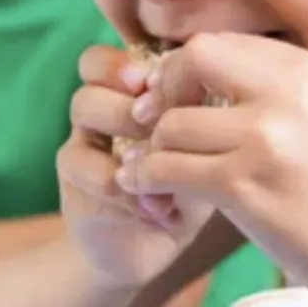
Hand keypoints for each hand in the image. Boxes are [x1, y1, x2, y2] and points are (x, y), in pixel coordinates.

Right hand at [60, 45, 216, 289]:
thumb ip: (209, 119)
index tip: (158, 83)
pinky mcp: (77, 188)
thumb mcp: (207, 149)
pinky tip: (160, 211)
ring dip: (127, 138)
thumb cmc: (190, 186)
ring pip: (83, 110)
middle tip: (161, 125)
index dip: (125, 62)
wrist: (149, 249)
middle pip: (92, 77)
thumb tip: (230, 92)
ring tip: (161, 170)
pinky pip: (88, 171)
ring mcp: (83, 147)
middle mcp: (100, 111)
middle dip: (130, 99)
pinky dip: (128, 192)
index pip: (110, 57)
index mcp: (131, 93)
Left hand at [118, 33, 307, 290]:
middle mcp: (290, 93)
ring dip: (154, 148)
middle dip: (166, 88)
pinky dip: (148, 180)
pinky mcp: (245, 187)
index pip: (223, 41)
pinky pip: (167, 169)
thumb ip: (270, 90)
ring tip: (156, 167)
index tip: (178, 96)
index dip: (188, 67)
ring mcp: (267, 139)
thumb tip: (190, 73)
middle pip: (194, 58)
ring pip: (171, 123)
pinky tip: (151, 191)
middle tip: (157, 121)